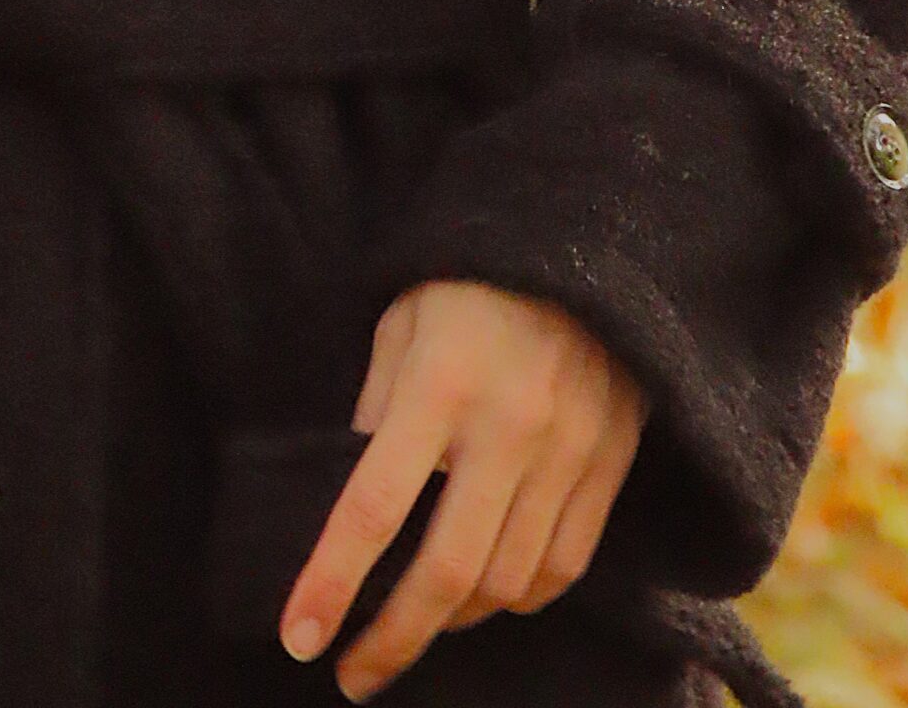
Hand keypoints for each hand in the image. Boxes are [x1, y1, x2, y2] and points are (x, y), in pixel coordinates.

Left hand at [279, 277, 649, 699]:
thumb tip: (350, 503)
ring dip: (453, 619)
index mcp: (440, 383)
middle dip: (391, 639)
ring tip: (419, 620)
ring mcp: (567, 449)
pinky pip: (563, 566)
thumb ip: (375, 408)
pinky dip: (519, 598)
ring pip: (506, 583)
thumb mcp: (401, 321)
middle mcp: (508, 426)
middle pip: (445, 572)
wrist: (582, 242)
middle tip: (353, 675)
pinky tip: (486, 595)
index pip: (372, 507)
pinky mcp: (609, 462)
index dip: (330, 583)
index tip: (298, 638)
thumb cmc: (470, 282)